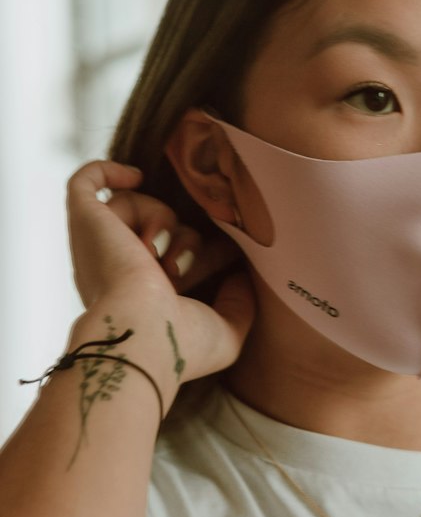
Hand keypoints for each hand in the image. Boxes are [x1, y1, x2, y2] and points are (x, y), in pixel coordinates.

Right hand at [67, 160, 254, 383]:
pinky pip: (85, 184)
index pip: (170, 254)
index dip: (202, 247)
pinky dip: (108, 172)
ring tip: (159, 251)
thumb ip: (241, 305)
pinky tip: (137, 178)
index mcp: (139, 295)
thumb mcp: (227, 334)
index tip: (230, 255)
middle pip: (158, 228)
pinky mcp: (87, 221)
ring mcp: (98, 244)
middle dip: (186, 238)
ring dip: (162, 219)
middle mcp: (114, 268)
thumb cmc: (180, 344)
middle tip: (185, 266)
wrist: (140, 334)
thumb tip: (240, 273)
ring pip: (135, 206)